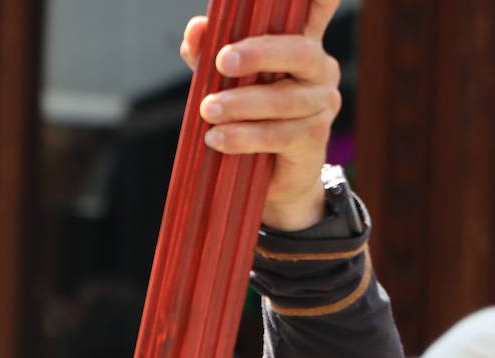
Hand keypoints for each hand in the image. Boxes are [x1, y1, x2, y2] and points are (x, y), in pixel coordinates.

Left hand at [180, 0, 343, 230]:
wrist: (266, 179)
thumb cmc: (245, 119)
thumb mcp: (223, 83)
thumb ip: (208, 55)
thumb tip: (196, 29)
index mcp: (299, 44)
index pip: (320, 7)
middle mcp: (319, 68)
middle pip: (298, 50)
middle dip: (258, 53)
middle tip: (221, 61)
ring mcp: (322, 103)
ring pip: (284, 99)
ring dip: (241, 104)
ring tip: (207, 110)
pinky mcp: (315, 138)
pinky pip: (280, 135)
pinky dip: (245, 136)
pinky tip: (217, 139)